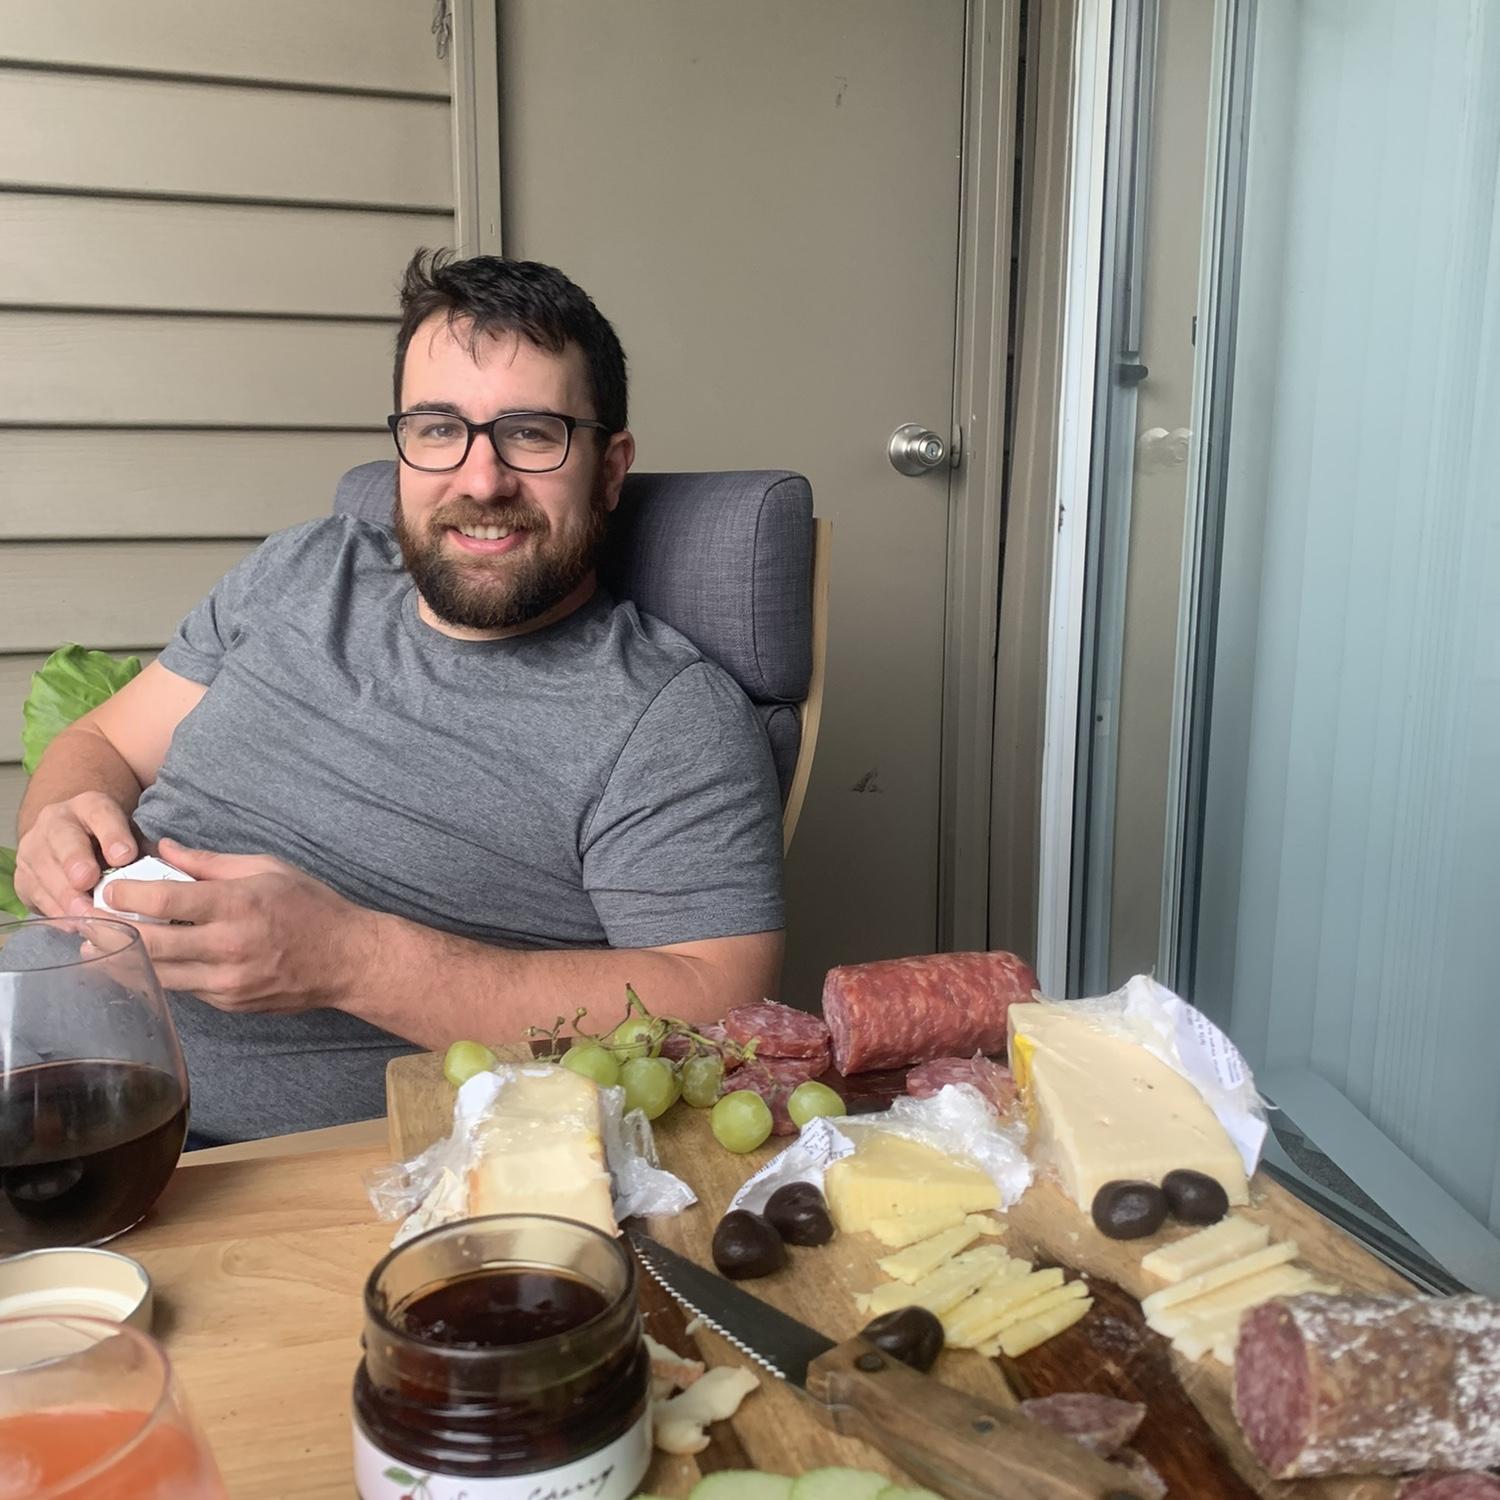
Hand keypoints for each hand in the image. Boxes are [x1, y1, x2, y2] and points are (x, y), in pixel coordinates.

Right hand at [14, 793, 137, 916]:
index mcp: (90, 806)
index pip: (101, 813)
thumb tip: (164, 873)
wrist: (72, 838)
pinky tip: (71, 923)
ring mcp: (35, 848)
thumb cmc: (109, 842)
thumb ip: (144, 850)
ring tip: (84, 913)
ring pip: (45, 870)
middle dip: (75, 861)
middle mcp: (57, 821)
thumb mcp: (129, 836)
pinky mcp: (24, 876)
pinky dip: (54, 910)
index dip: (112, 834)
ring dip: (65, 895)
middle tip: (88, 882)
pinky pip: (35, 894)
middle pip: (64, 839)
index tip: (124, 856)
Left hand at [100, 838, 374, 1014]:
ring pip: (159, 973)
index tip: (107, 888)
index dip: (127, 894)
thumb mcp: (267, 868)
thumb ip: (210, 861)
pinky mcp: (229, 1003)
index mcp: (237, 905)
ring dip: (126, 958)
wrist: (347, 960)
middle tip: (86, 919)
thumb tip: (164, 848)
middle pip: (151, 942)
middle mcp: (228, 946)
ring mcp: (228, 981)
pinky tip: (147, 961)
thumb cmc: (310, 907)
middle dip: (111, 930)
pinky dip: (162, 973)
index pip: (165, 898)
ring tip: (98, 946)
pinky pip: (184, 989)